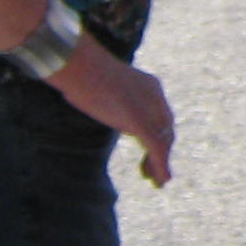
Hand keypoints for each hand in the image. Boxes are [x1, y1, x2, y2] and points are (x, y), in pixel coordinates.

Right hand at [60, 42, 178, 186]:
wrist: (79, 64)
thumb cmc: (81, 72)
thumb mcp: (102, 86)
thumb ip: (109, 98)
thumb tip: (92, 99)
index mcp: (150, 86)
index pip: (162, 116)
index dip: (160, 136)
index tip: (151, 152)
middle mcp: (156, 96)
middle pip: (166, 130)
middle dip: (163, 152)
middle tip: (154, 173)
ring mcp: (149, 108)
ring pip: (164, 141)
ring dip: (162, 163)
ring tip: (160, 181)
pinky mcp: (140, 120)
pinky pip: (156, 147)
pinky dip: (161, 164)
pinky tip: (162, 179)